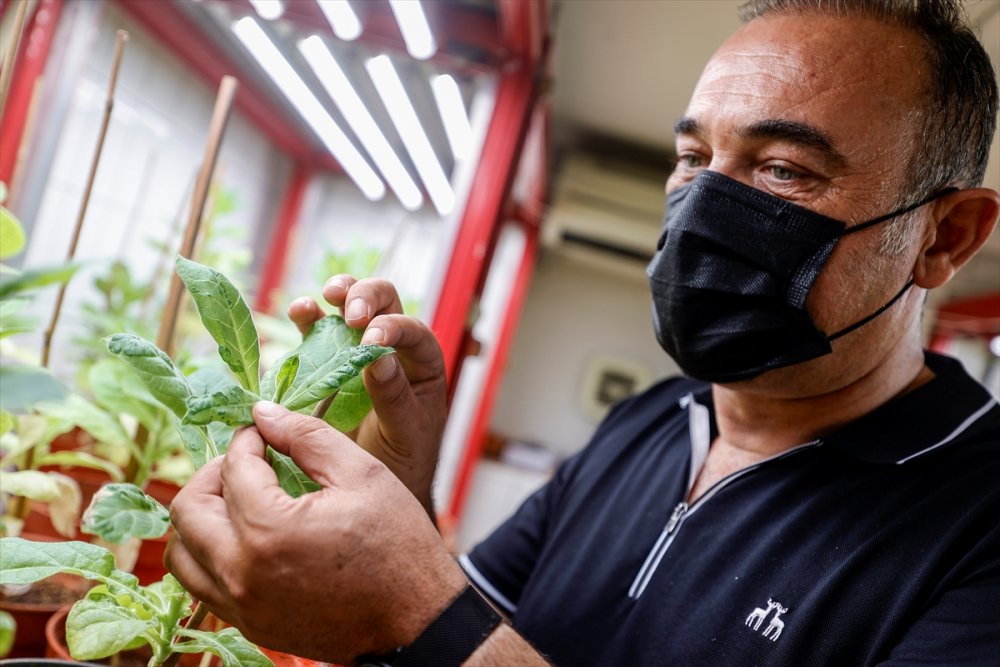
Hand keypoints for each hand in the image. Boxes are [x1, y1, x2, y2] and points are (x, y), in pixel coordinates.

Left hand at [165, 402, 466, 662]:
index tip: (266, 432)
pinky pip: (204, 586)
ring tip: (240, 500)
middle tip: (248, 463)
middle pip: (188, 510)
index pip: (233, 468)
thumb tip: (264, 413)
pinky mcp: (251, 626)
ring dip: (202, 519)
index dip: (248, 439)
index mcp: (269, 530)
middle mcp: (242, 573)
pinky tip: (250, 537)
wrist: (417, 621)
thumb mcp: (363, 474)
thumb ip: (308, 436)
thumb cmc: (398, 547)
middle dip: (214, 474)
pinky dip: (213, 554)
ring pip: (182, 554)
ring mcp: (243, 606)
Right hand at [288, 276, 446, 512]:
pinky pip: (316, 332)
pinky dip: (307, 317)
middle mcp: (391, 347)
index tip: (371, 340)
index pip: (412, 331)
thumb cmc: (404, 460)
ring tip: (322, 298)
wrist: (374, 487)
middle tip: (351, 316)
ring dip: (338, 293)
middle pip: (384, 301)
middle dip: (366, 298)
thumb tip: (377, 357)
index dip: (393, 328)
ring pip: (350, 305)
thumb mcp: (407, 433)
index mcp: (421, 362)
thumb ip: (395, 397)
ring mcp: (356, 350)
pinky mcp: (325, 362)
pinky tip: (299, 312)